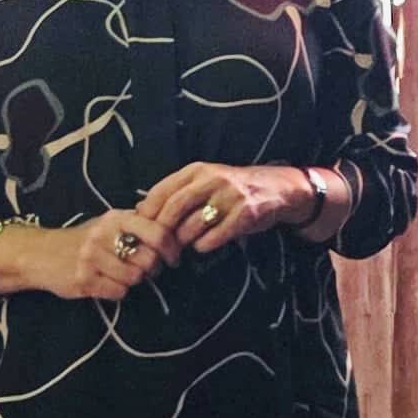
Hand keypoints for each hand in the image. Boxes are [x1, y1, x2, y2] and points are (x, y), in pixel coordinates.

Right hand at [0, 214, 165, 303]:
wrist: (40, 253)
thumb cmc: (82, 239)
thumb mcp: (108, 223)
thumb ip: (137, 223)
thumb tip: (172, 226)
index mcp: (116, 217)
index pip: (158, 232)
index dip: (172, 248)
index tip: (174, 259)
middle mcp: (104, 235)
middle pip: (149, 259)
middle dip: (152, 269)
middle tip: (144, 270)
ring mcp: (92, 258)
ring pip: (135, 278)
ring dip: (133, 281)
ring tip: (120, 275)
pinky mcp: (84, 280)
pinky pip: (118, 292)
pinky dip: (117, 292)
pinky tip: (106, 283)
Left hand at [135, 161, 314, 258]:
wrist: (277, 188)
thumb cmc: (233, 189)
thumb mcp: (205, 181)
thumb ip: (177, 192)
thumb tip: (139, 209)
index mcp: (197, 170)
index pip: (161, 190)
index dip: (147, 213)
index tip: (141, 230)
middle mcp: (212, 179)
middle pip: (174, 208)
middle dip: (162, 231)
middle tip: (157, 247)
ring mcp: (230, 197)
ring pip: (192, 226)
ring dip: (183, 242)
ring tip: (183, 247)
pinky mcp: (244, 215)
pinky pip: (213, 237)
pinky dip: (203, 246)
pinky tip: (203, 246)